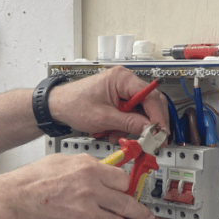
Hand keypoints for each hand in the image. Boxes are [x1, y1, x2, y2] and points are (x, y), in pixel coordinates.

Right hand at [0, 154, 155, 218]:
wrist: (14, 200)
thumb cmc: (32, 181)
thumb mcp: (62, 161)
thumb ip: (85, 166)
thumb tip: (100, 170)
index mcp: (89, 169)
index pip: (122, 179)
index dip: (128, 187)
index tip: (131, 192)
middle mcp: (91, 189)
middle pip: (126, 203)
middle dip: (140, 213)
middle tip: (147, 217)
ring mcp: (86, 211)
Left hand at [47, 66, 169, 137]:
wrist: (57, 106)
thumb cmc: (73, 104)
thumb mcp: (104, 118)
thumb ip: (130, 123)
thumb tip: (150, 129)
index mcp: (122, 78)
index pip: (151, 96)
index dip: (159, 117)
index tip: (161, 132)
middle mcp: (124, 81)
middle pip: (150, 103)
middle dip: (148, 124)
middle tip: (152, 139)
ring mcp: (121, 90)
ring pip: (140, 112)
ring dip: (132, 128)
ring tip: (118, 136)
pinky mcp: (117, 100)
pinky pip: (130, 114)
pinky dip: (124, 126)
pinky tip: (114, 132)